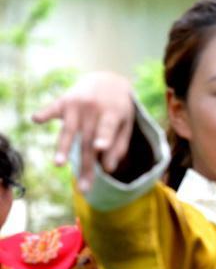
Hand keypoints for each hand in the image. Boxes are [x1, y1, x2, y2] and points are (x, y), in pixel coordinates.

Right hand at [32, 71, 136, 189]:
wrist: (107, 80)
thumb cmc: (118, 109)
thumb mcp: (125, 124)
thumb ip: (118, 146)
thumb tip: (108, 170)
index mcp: (113, 113)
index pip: (107, 128)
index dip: (104, 137)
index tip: (99, 146)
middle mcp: (94, 108)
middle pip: (88, 141)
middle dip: (85, 166)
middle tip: (84, 189)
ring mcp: (77, 104)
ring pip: (69, 131)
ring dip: (63, 148)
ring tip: (59, 165)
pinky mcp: (63, 101)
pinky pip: (52, 109)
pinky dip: (44, 114)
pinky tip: (36, 119)